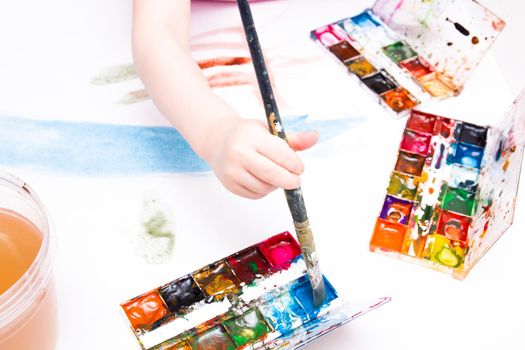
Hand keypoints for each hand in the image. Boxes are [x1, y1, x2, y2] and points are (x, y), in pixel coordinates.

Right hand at [203, 117, 317, 198]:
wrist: (218, 139)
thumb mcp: (269, 130)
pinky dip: (265, 190)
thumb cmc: (247, 134)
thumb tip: (314, 137)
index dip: (295, 164)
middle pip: (273, 175)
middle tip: (296, 180)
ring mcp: (232, 171)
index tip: (299, 167)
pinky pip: (255, 194)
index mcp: (252, 137)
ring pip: (265, 187)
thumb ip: (293, 138)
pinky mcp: (230, 184)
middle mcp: (239, 154)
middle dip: (290, 180)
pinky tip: (264, 180)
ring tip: (277, 176)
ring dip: (277, 185)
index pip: (281, 155)